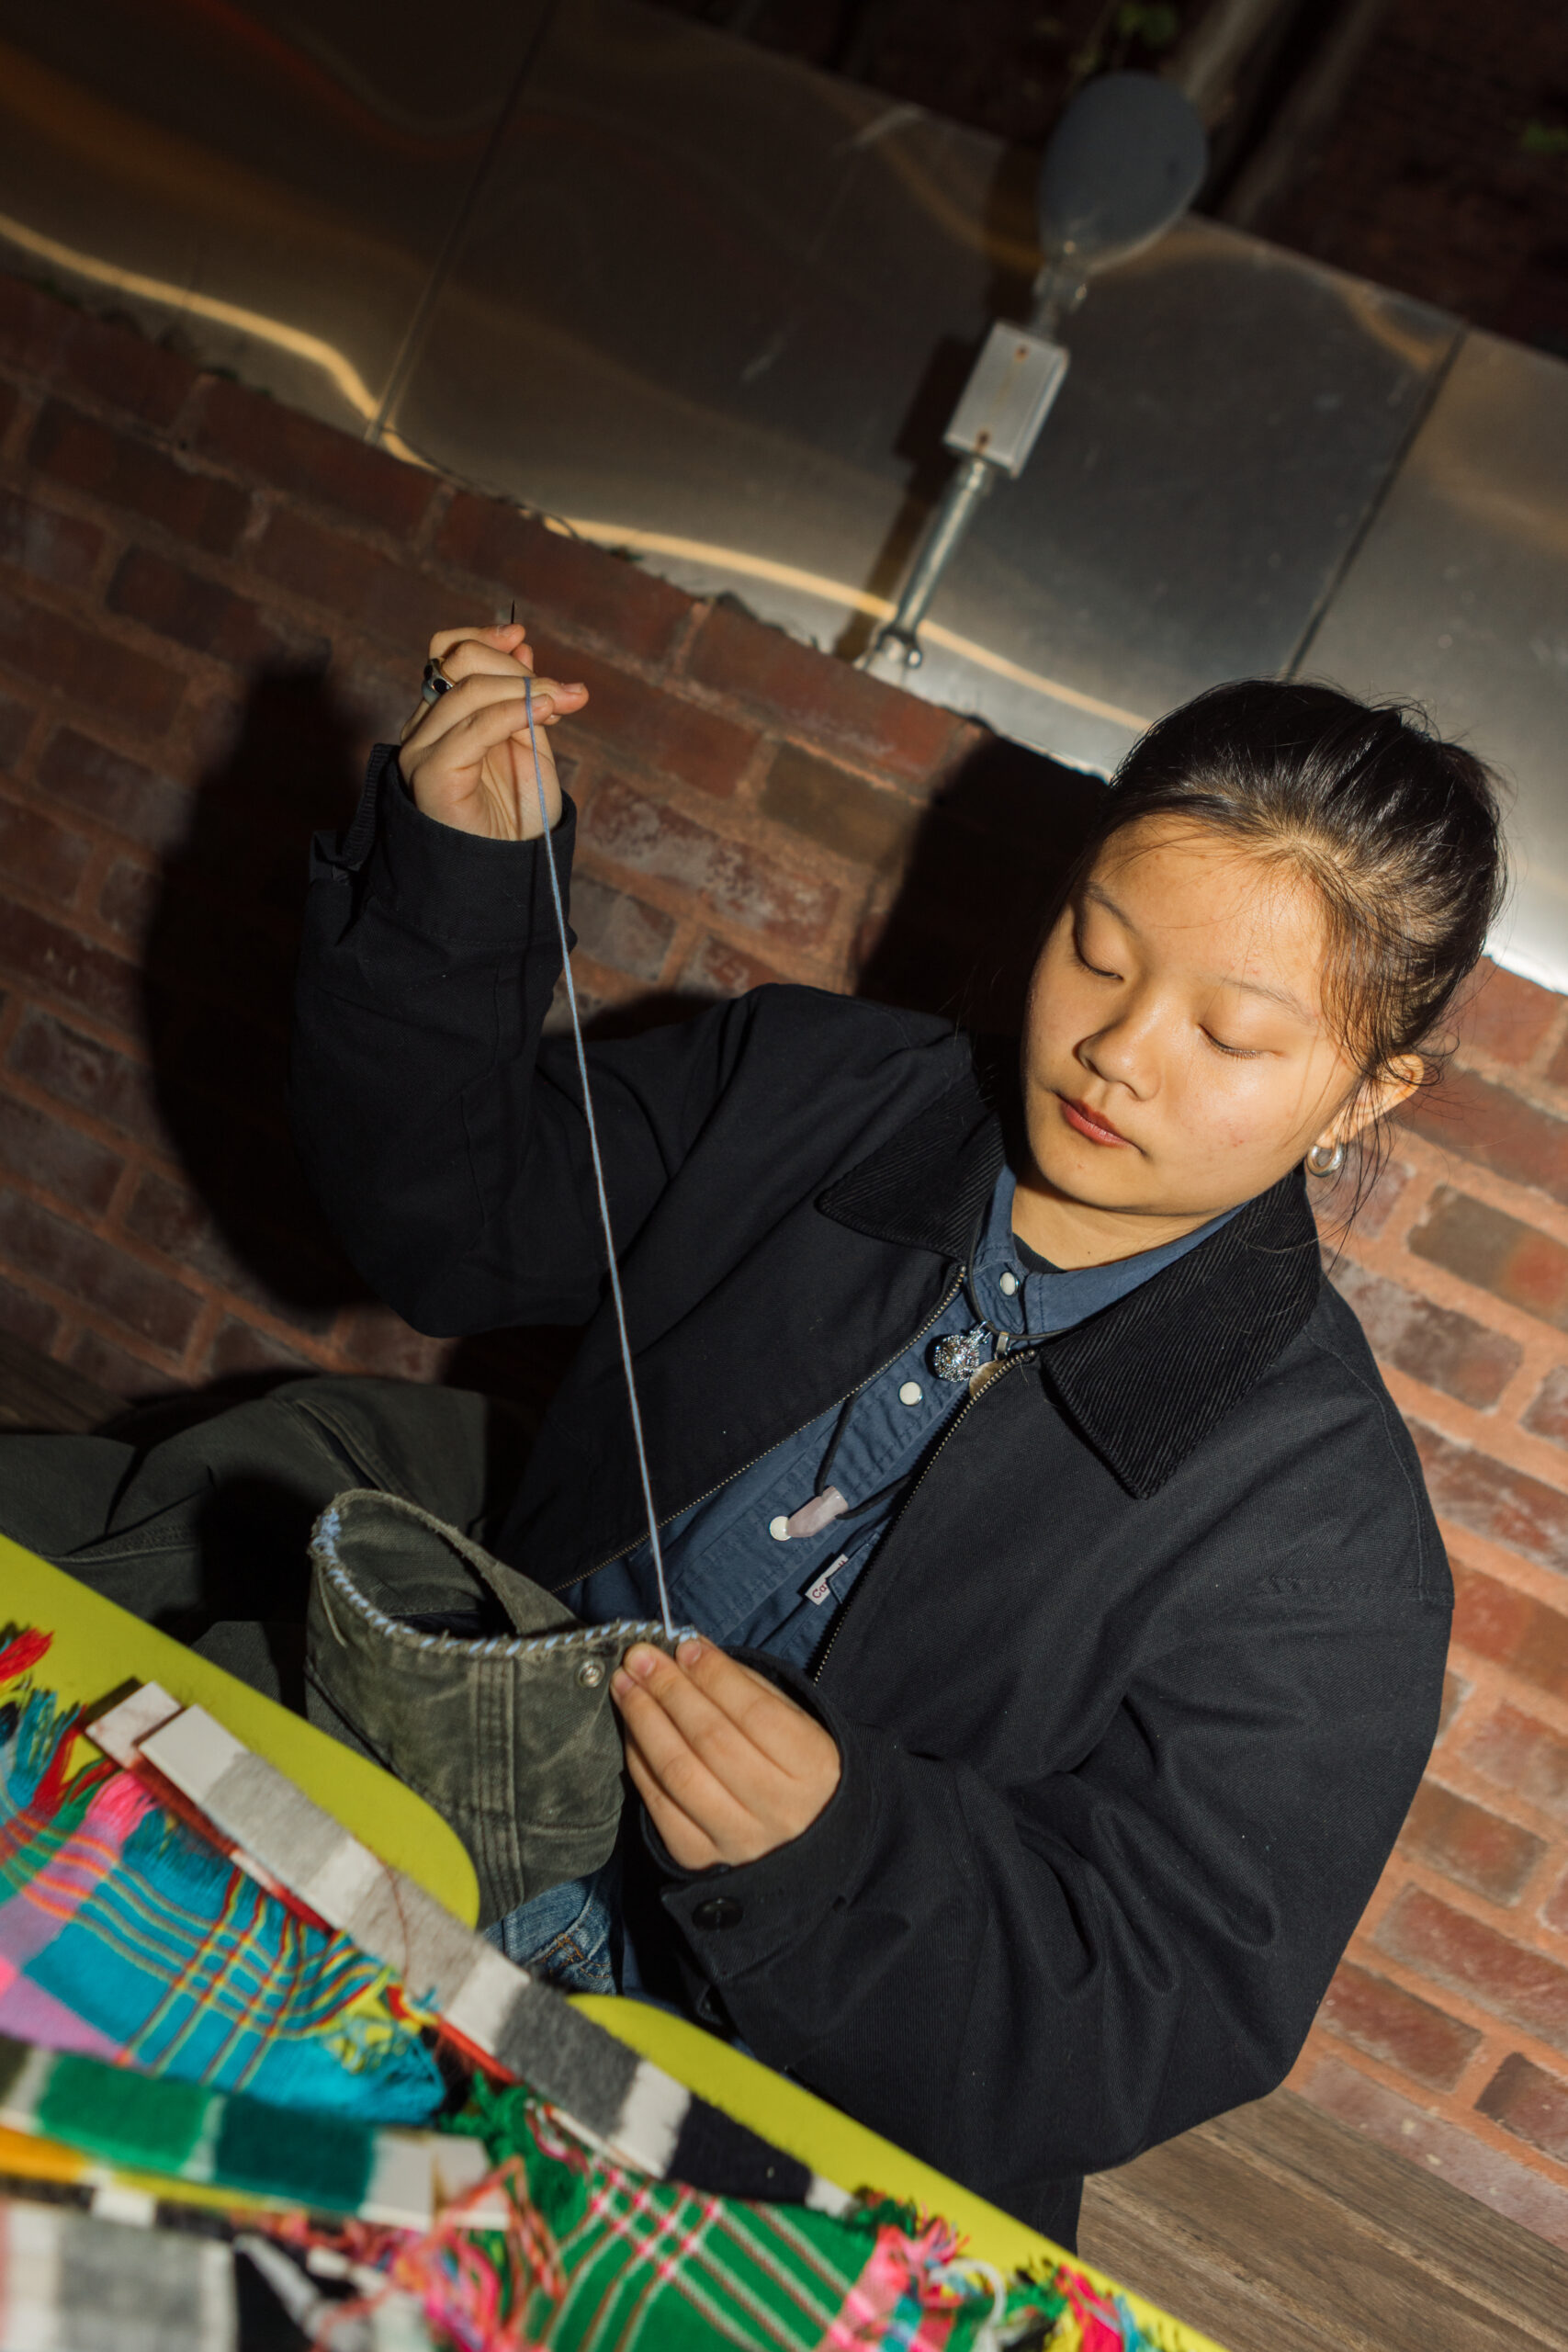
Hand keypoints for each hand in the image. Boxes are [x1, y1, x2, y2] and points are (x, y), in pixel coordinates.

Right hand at [398, 622, 588, 840]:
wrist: (511, 869)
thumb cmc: (519, 814)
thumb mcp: (529, 742)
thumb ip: (522, 697)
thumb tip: (520, 644)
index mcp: (445, 716)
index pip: (446, 652)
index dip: (482, 636)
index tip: (521, 637)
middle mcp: (426, 728)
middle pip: (457, 662)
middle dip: (515, 668)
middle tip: (563, 691)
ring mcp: (423, 750)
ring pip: (466, 689)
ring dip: (524, 689)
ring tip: (562, 704)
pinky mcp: (432, 773)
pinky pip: (472, 726)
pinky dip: (512, 712)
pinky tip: (543, 715)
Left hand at [612, 1637, 841, 1869]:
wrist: (809, 1844)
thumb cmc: (800, 1771)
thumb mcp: (797, 1723)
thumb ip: (747, 1688)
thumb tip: (691, 1653)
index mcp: (814, 1769)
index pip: (756, 1714)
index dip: (715, 1676)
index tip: (684, 1646)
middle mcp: (779, 1809)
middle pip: (711, 1740)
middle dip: (669, 1690)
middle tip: (641, 1658)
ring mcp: (739, 1839)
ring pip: (679, 1773)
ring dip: (645, 1722)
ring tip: (626, 1686)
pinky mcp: (702, 1858)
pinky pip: (660, 1806)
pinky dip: (640, 1762)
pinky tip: (632, 1730)